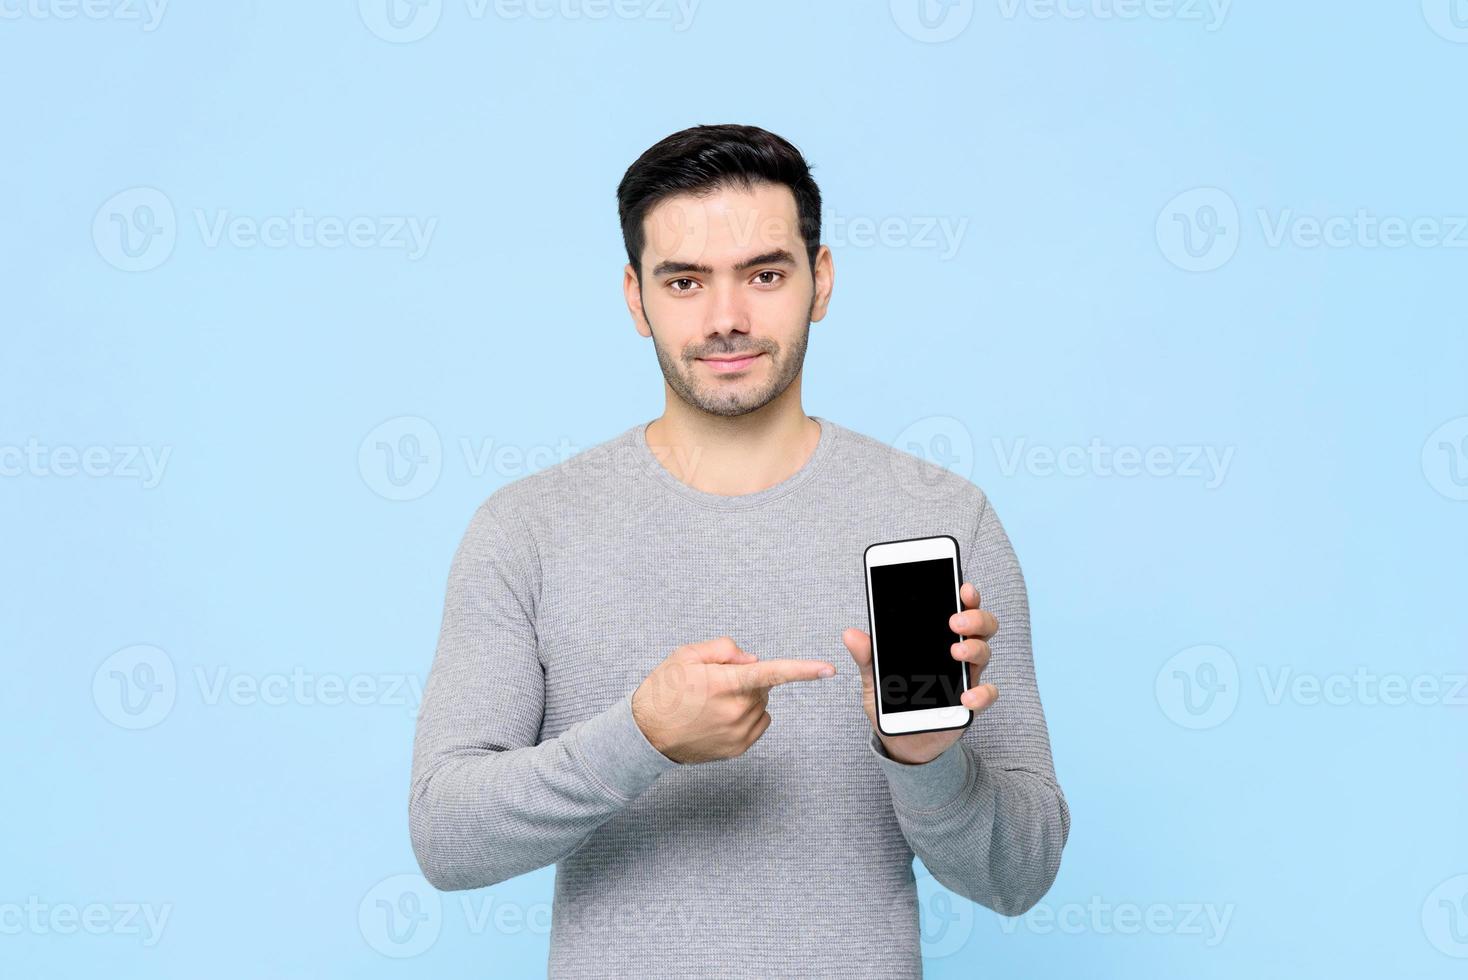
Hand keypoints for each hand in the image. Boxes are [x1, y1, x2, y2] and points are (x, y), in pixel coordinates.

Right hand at [632, 636, 836, 763]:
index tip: (829, 669)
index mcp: (725, 683)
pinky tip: (719, 717)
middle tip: (715, 683)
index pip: (772, 672)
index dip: (803, 670)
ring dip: (746, 699)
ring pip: (761, 705)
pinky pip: (758, 724)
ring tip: (712, 703)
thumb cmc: (665, 691)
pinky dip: (747, 716)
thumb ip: (724, 649)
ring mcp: (738, 733)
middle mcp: (736, 710)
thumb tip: (752, 659)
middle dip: (747, 679)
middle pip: (763, 686)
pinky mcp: (738, 748)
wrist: (647, 735)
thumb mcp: (686, 655)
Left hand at [842, 581, 999, 764]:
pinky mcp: (970, 703)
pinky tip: (967, 696)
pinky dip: (982, 693)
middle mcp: (957, 653)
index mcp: (937, 639)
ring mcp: (966, 677)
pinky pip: (987, 694)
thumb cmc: (892, 700)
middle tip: (955, 621)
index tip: (962, 587)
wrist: (901, 738)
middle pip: (980, 626)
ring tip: (957, 652)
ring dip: (974, 649)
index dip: (966, 596)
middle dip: (974, 618)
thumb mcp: (873, 677)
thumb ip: (866, 656)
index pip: (957, 609)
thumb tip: (849, 634)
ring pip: (985, 652)